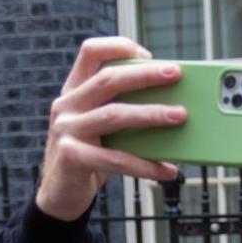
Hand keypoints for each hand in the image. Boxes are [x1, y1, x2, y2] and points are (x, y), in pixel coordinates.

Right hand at [37, 37, 184, 221]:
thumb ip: (126, 113)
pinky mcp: (72, 157)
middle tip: (176, 74)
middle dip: (145, 74)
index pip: (90, 52)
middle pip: (108, 79)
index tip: (149, 55)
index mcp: (75, 91)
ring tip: (180, 116)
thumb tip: (176, 108)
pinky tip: (168, 170)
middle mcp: (67, 105)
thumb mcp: (105, 130)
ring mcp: (66, 130)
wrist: (61, 195)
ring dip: (150, 114)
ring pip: (114, 115)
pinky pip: (116, 159)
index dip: (119, 47)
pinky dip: (146, 165)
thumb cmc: (92, 158)